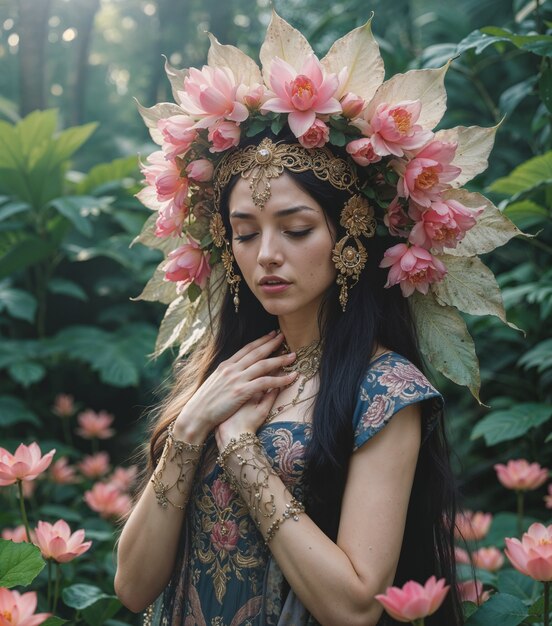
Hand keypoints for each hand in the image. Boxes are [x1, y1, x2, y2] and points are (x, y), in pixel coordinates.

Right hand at [174, 331, 296, 440]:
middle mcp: (232, 369)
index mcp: (226, 365)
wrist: (196, 415)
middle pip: (256, 352)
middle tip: (284, 336)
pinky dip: (280, 379)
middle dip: (272, 343)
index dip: (260, 341)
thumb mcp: (215, 382)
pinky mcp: (241, 391)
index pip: (246, 349)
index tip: (271, 335)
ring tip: (293, 356)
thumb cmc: (205, 402)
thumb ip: (227, 374)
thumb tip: (237, 369)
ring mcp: (236, 379)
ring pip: (263, 365)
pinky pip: (265, 382)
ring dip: (280, 359)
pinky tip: (291, 378)